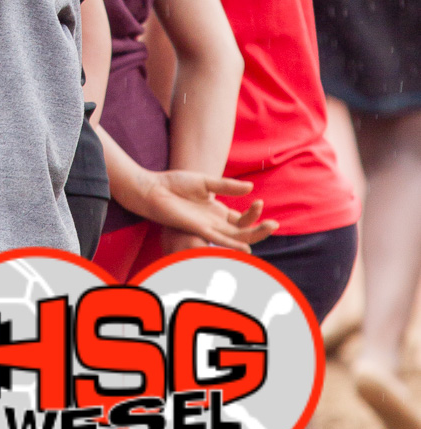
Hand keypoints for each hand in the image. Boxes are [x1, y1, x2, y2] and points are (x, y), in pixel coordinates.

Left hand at [132, 171, 277, 252]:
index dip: (253, 215)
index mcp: (216, 211)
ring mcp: (207, 226)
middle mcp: (214, 222)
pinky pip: (218, 238)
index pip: (241, 219)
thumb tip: (251, 188)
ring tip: (269, 227)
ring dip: (252, 235)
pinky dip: (232, 243)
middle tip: (275, 224)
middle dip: (260, 229)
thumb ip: (227, 186)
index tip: (260, 202)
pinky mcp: (197, 228)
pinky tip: (245, 246)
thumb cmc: (175, 184)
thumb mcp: (205, 182)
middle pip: (242, 231)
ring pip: (235, 237)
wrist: (154, 189)